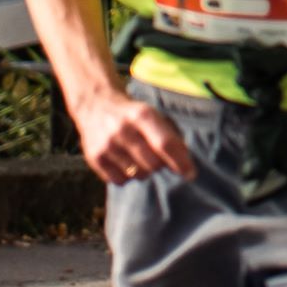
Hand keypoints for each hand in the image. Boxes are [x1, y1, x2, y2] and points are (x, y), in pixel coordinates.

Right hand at [69, 85, 192, 186]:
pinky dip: (128, 176)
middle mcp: (123, 130)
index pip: (165, 144)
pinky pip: (121, 181)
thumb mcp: (153, 114)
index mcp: (142, 115)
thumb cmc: (133, 114)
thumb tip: (184, 163)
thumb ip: (170, 135)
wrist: (96, 105)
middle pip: (153, 164)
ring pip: (138, 174)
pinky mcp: (95, 158)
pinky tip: (125, 161)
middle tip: (158, 157)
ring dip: (145, 171)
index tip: (191, 174)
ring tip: (139, 156)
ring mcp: (107, 145)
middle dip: (162, 165)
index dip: (181, 161)